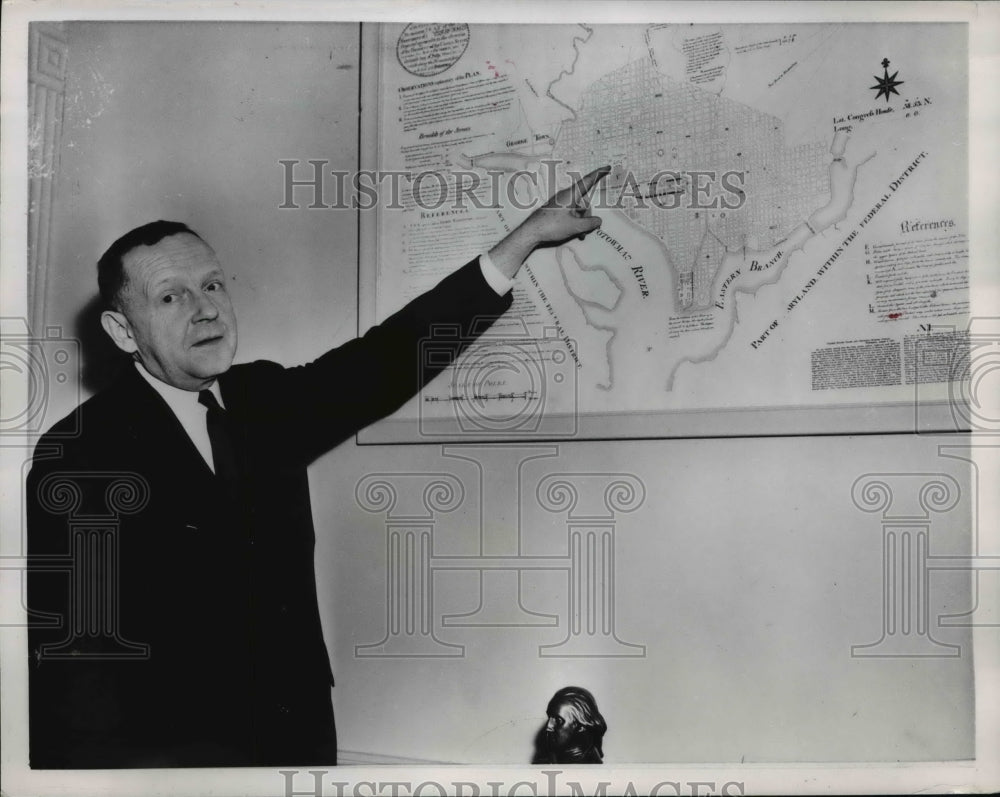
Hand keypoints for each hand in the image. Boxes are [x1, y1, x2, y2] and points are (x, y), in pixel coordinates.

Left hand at [488, 165, 610, 278]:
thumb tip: (598, 221)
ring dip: (581, 221)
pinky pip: (570, 214)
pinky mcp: (556, 210)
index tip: (607, 167)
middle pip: (584, 201)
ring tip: (579, 234)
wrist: (531, 232)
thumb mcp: (575, 226)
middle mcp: (566, 196)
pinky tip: (574, 233)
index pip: (588, 181)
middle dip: (588, 215)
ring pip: (578, 209)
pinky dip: (575, 222)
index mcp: (571, 195)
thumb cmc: (551, 226)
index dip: (599, 174)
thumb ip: (590, 223)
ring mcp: (560, 203)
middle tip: (587, 228)